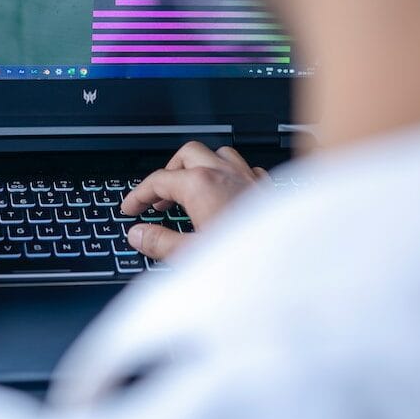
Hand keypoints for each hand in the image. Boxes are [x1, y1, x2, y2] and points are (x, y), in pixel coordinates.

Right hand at [121, 142, 267, 260]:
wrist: (288, 264)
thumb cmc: (245, 261)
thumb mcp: (190, 254)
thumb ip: (159, 242)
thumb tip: (138, 234)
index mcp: (201, 185)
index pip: (159, 179)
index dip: (139, 194)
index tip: (131, 208)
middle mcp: (225, 173)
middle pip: (187, 154)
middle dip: (169, 172)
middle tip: (158, 198)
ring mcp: (247, 177)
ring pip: (218, 154)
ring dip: (200, 167)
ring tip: (189, 190)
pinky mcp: (265, 188)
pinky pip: (243, 168)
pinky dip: (229, 175)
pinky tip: (225, 192)